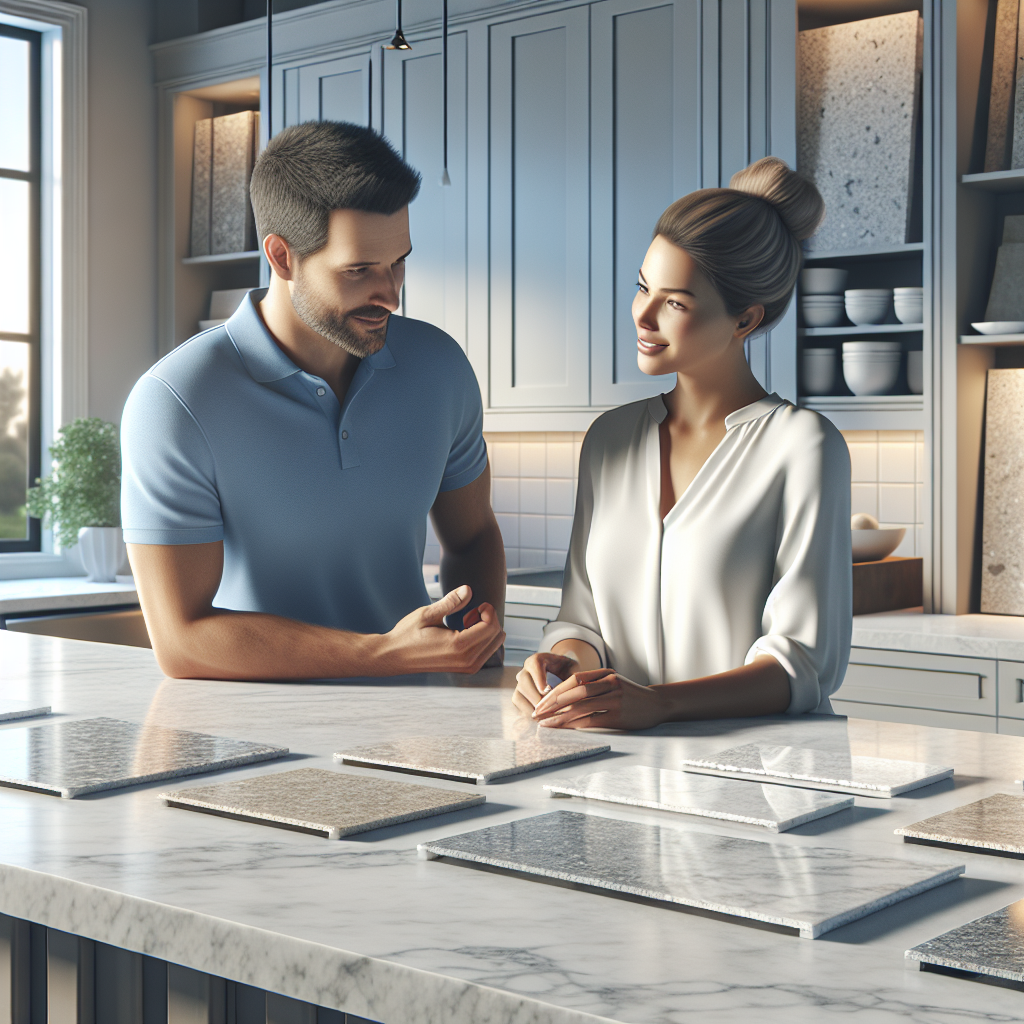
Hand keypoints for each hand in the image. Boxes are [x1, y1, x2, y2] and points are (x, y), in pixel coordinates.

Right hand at [381, 586, 504, 673]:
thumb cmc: (407, 635)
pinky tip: (465, 632)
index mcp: (458, 646)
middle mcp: (466, 660)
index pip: (491, 627)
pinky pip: (486, 652)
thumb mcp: (427, 614)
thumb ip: (450, 602)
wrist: (394, 657)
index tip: (478, 604)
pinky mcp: (464, 669)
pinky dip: (482, 639)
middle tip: (470, 613)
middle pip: (497, 635)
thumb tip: (468, 589)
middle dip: (489, 619)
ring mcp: (466, 667)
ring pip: (494, 644)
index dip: (489, 611)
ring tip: (466, 622)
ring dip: (486, 629)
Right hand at [512, 651, 579, 715]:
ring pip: (518, 695)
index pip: (534, 664)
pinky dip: (528, 713)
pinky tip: (541, 719)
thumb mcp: (574, 669)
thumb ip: (575, 676)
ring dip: (530, 708)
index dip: (539, 678)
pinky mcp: (519, 697)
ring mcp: (520, 684)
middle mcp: (526, 671)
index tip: (549, 690)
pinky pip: (518, 706)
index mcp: (538, 660)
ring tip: (545, 716)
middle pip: (523, 682)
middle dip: (535, 697)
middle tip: (548, 708)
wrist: (562, 675)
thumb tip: (578, 685)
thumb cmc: (568, 671)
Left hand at [531, 668, 669, 729]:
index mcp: (605, 674)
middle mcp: (609, 684)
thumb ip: (593, 686)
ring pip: (581, 707)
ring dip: (560, 717)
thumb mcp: (613, 683)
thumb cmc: (631, 695)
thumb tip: (562, 697)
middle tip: (536, 714)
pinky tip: (564, 729)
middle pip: (574, 693)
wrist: (658, 704)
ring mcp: (615, 699)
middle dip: (552, 704)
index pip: (574, 680)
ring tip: (545, 724)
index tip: (541, 702)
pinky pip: (592, 720)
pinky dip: (576, 725)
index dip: (555, 691)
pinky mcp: (619, 716)